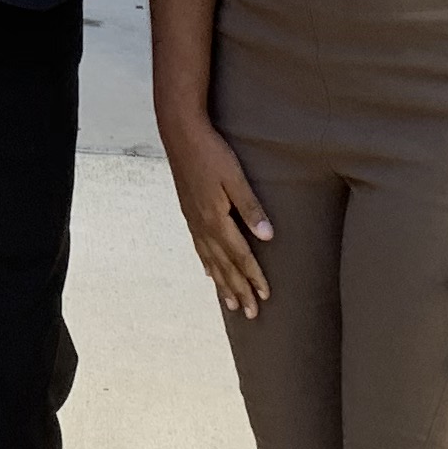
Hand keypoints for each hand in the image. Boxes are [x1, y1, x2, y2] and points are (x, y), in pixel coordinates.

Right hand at [159, 110, 273, 318]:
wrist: (180, 134)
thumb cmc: (211, 152)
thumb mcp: (235, 177)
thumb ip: (250, 207)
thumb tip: (268, 237)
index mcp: (216, 218)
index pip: (240, 255)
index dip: (253, 276)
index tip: (265, 296)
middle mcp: (204, 226)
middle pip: (224, 265)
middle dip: (238, 290)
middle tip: (251, 313)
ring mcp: (194, 221)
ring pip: (210, 261)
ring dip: (222, 284)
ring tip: (231, 304)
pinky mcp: (189, 214)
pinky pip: (199, 249)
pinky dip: (206, 265)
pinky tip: (209, 273)